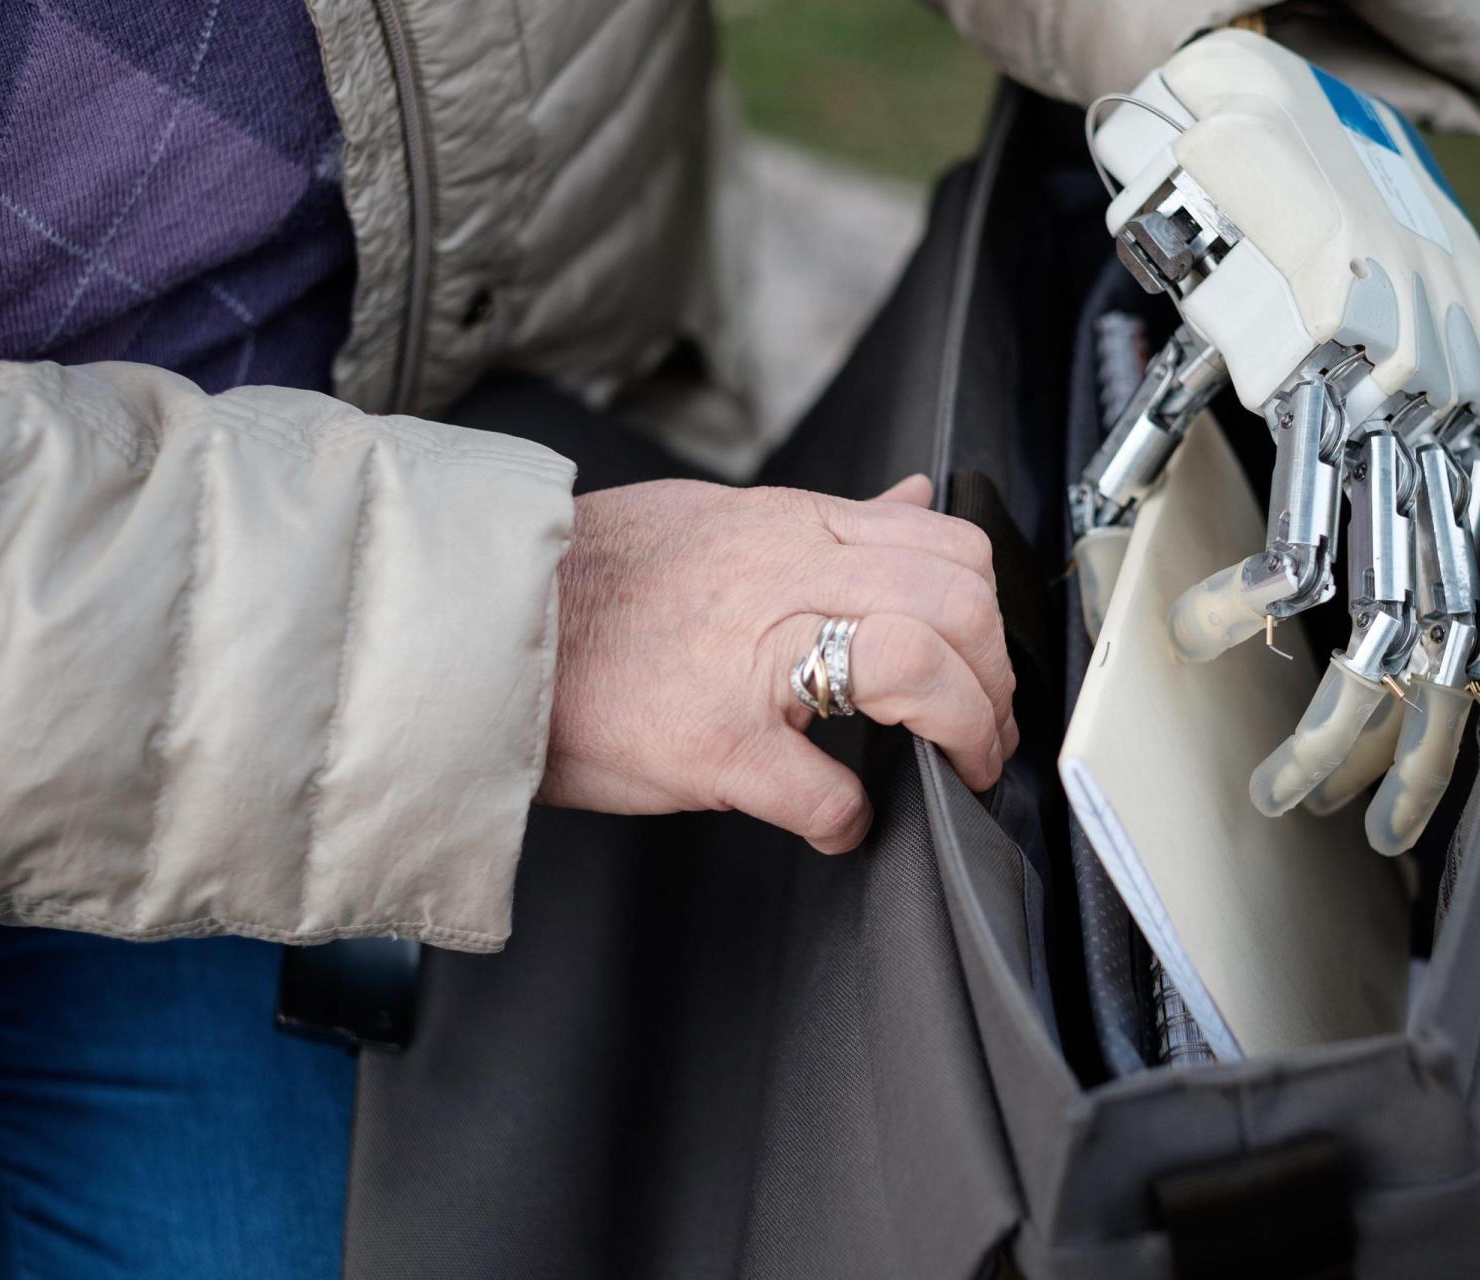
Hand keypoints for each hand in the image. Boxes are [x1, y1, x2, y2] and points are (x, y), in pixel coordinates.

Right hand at [538, 475, 1016, 851]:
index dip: (993, 619)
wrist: (481, 624)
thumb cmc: (595, 585)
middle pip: (959, 605)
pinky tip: (837, 823)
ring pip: (920, 669)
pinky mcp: (710, 742)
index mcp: (793, 527)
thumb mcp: (724, 519)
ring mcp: (748, 659)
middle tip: (987, 736)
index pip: (950, 547)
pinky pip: (824, 791)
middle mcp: (784, 576)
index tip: (987, 668)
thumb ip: (831, 519)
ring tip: (952, 773)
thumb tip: (916, 499)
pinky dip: (849, 820)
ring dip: (962, 734)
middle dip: (998, 684)